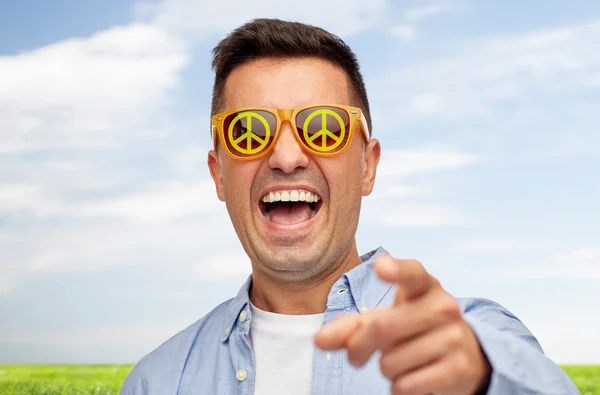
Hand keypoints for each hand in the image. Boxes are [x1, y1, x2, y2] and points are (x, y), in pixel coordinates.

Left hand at [314, 255, 490, 394]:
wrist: (462, 355)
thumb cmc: (412, 329)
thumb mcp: (383, 320)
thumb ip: (350, 327)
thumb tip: (319, 340)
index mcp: (424, 285)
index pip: (412, 272)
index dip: (396, 270)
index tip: (380, 267)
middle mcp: (444, 305)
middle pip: (382, 326)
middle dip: (358, 347)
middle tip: (356, 356)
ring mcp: (454, 337)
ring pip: (390, 362)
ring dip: (384, 369)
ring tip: (400, 360)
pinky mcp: (459, 369)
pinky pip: (405, 385)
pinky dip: (398, 387)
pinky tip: (412, 377)